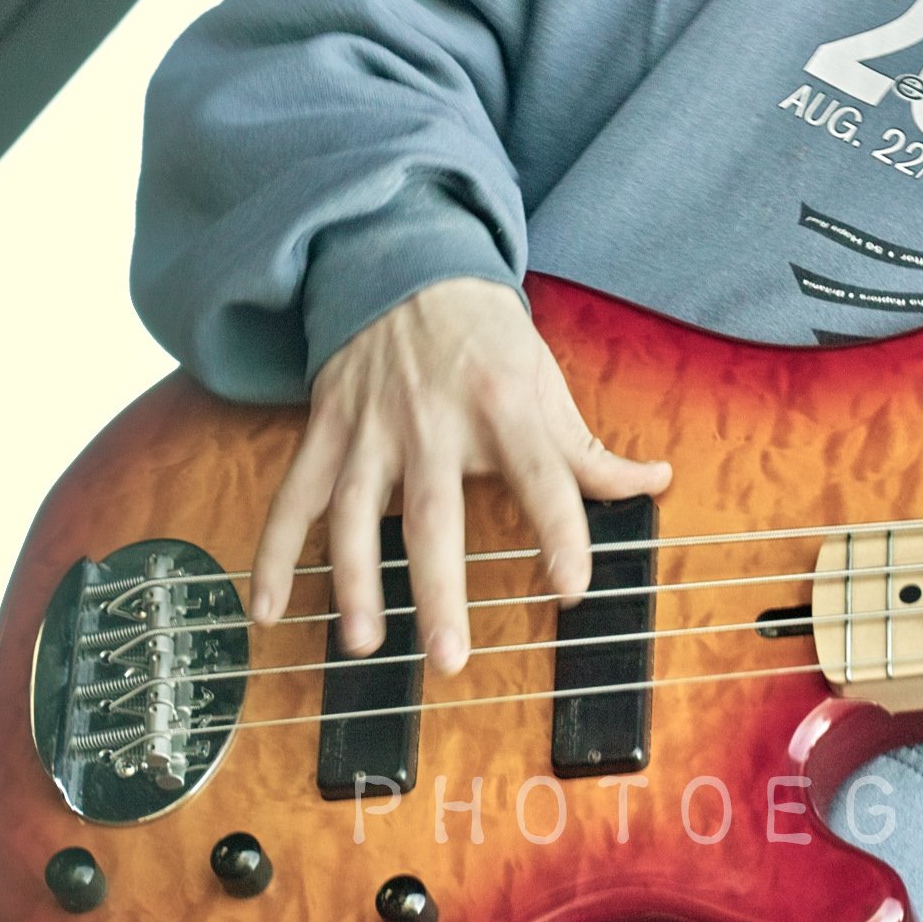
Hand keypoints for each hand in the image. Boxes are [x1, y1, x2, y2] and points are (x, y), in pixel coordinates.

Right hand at [246, 276, 670, 674]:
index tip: (572, 588)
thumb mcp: (545, 379)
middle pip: (433, 515)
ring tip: (365, 644)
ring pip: (353, 513)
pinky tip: (267, 609)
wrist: (406, 263)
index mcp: (503, 405)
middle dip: (438, 588)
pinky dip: (275, 553)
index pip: (541, 476)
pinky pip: (293, 497)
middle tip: (448, 658)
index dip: (560, 531)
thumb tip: (655, 482)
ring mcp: (372, 428)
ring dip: (355, 582)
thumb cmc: (487, 335)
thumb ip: (588, 449)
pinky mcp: (327, 429)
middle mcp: (433, 421)